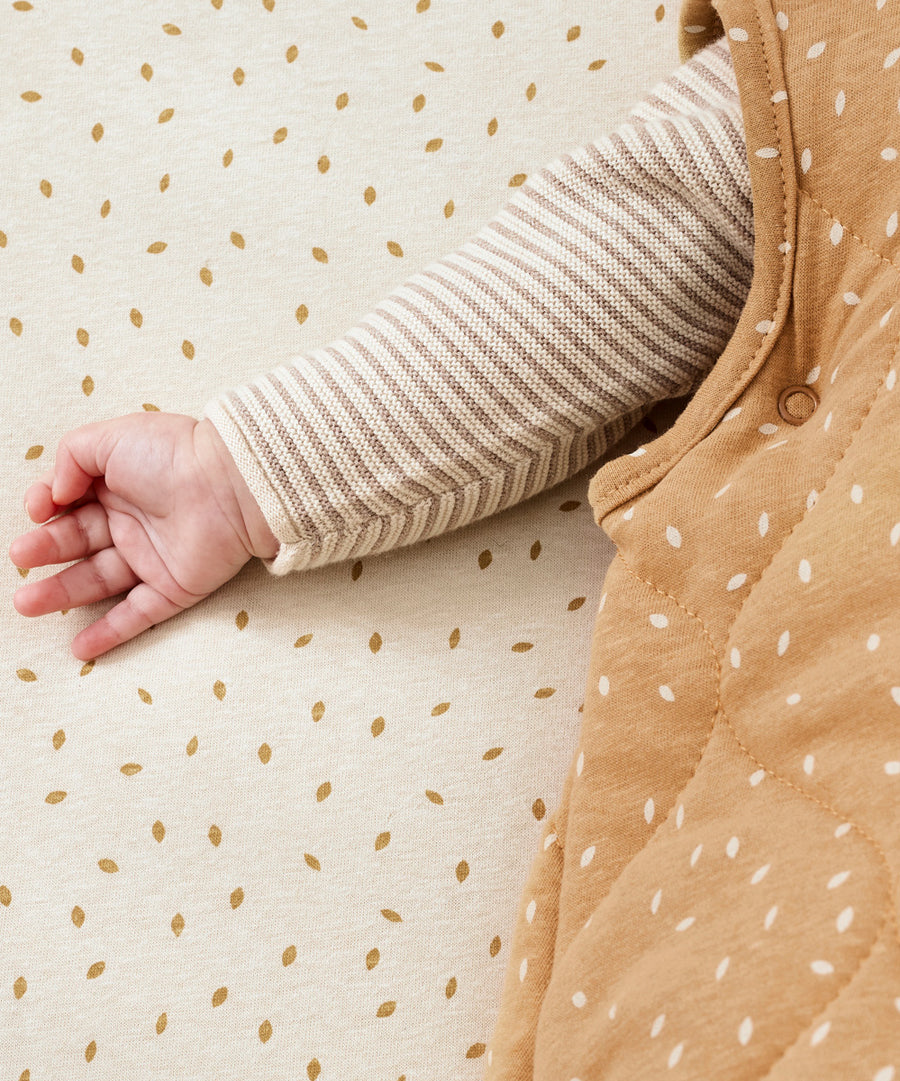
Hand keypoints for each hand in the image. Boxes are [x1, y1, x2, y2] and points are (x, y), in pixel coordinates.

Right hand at [9, 413, 278, 660]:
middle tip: (20, 558)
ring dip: (60, 594)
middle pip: (79, 543)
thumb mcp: (110, 439)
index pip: (72, 503)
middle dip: (44, 552)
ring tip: (25, 603)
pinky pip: (138, 615)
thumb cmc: (172, 454)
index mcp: (118, 484)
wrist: (230, 484)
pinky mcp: (174, 588)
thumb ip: (70, 458)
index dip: (48, 506)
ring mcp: (153, 557)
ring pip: (98, 581)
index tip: (38, 510)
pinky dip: (109, 634)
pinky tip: (79, 649)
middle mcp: (133, 522)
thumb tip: (54, 493)